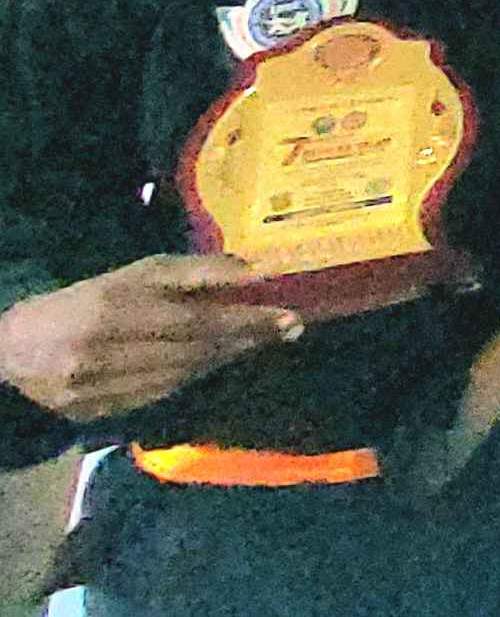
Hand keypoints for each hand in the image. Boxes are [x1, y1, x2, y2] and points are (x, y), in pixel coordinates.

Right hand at [0, 255, 300, 420]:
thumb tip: (249, 270)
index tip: (287, 314)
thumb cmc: (79, 304)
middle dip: (247, 338)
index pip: (196, 317)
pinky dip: (197, 377)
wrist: (10, 357)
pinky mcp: (102, 412)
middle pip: (196, 347)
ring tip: (262, 342)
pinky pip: (165, 394)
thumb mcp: (126, 276)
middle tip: (290, 328)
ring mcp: (104, 386)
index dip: (245, 318)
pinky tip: (219, 363)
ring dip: (228, 358)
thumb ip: (187, 272)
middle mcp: (110, 348)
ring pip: (185, 374)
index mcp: (115, 306)